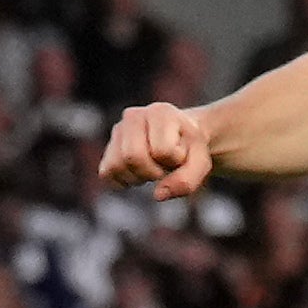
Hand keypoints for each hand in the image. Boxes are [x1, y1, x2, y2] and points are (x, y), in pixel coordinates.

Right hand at [99, 101, 218, 198]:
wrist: (181, 138)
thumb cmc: (190, 149)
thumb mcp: (201, 163)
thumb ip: (186, 180)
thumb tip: (158, 195)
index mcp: (161, 113)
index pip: (161, 150)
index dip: (174, 161)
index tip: (180, 155)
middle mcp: (134, 116)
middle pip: (132, 157)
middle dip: (152, 172)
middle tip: (164, 167)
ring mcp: (118, 130)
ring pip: (116, 165)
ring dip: (137, 177)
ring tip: (152, 168)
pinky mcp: (109, 147)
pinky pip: (106, 173)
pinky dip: (123, 181)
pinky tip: (139, 173)